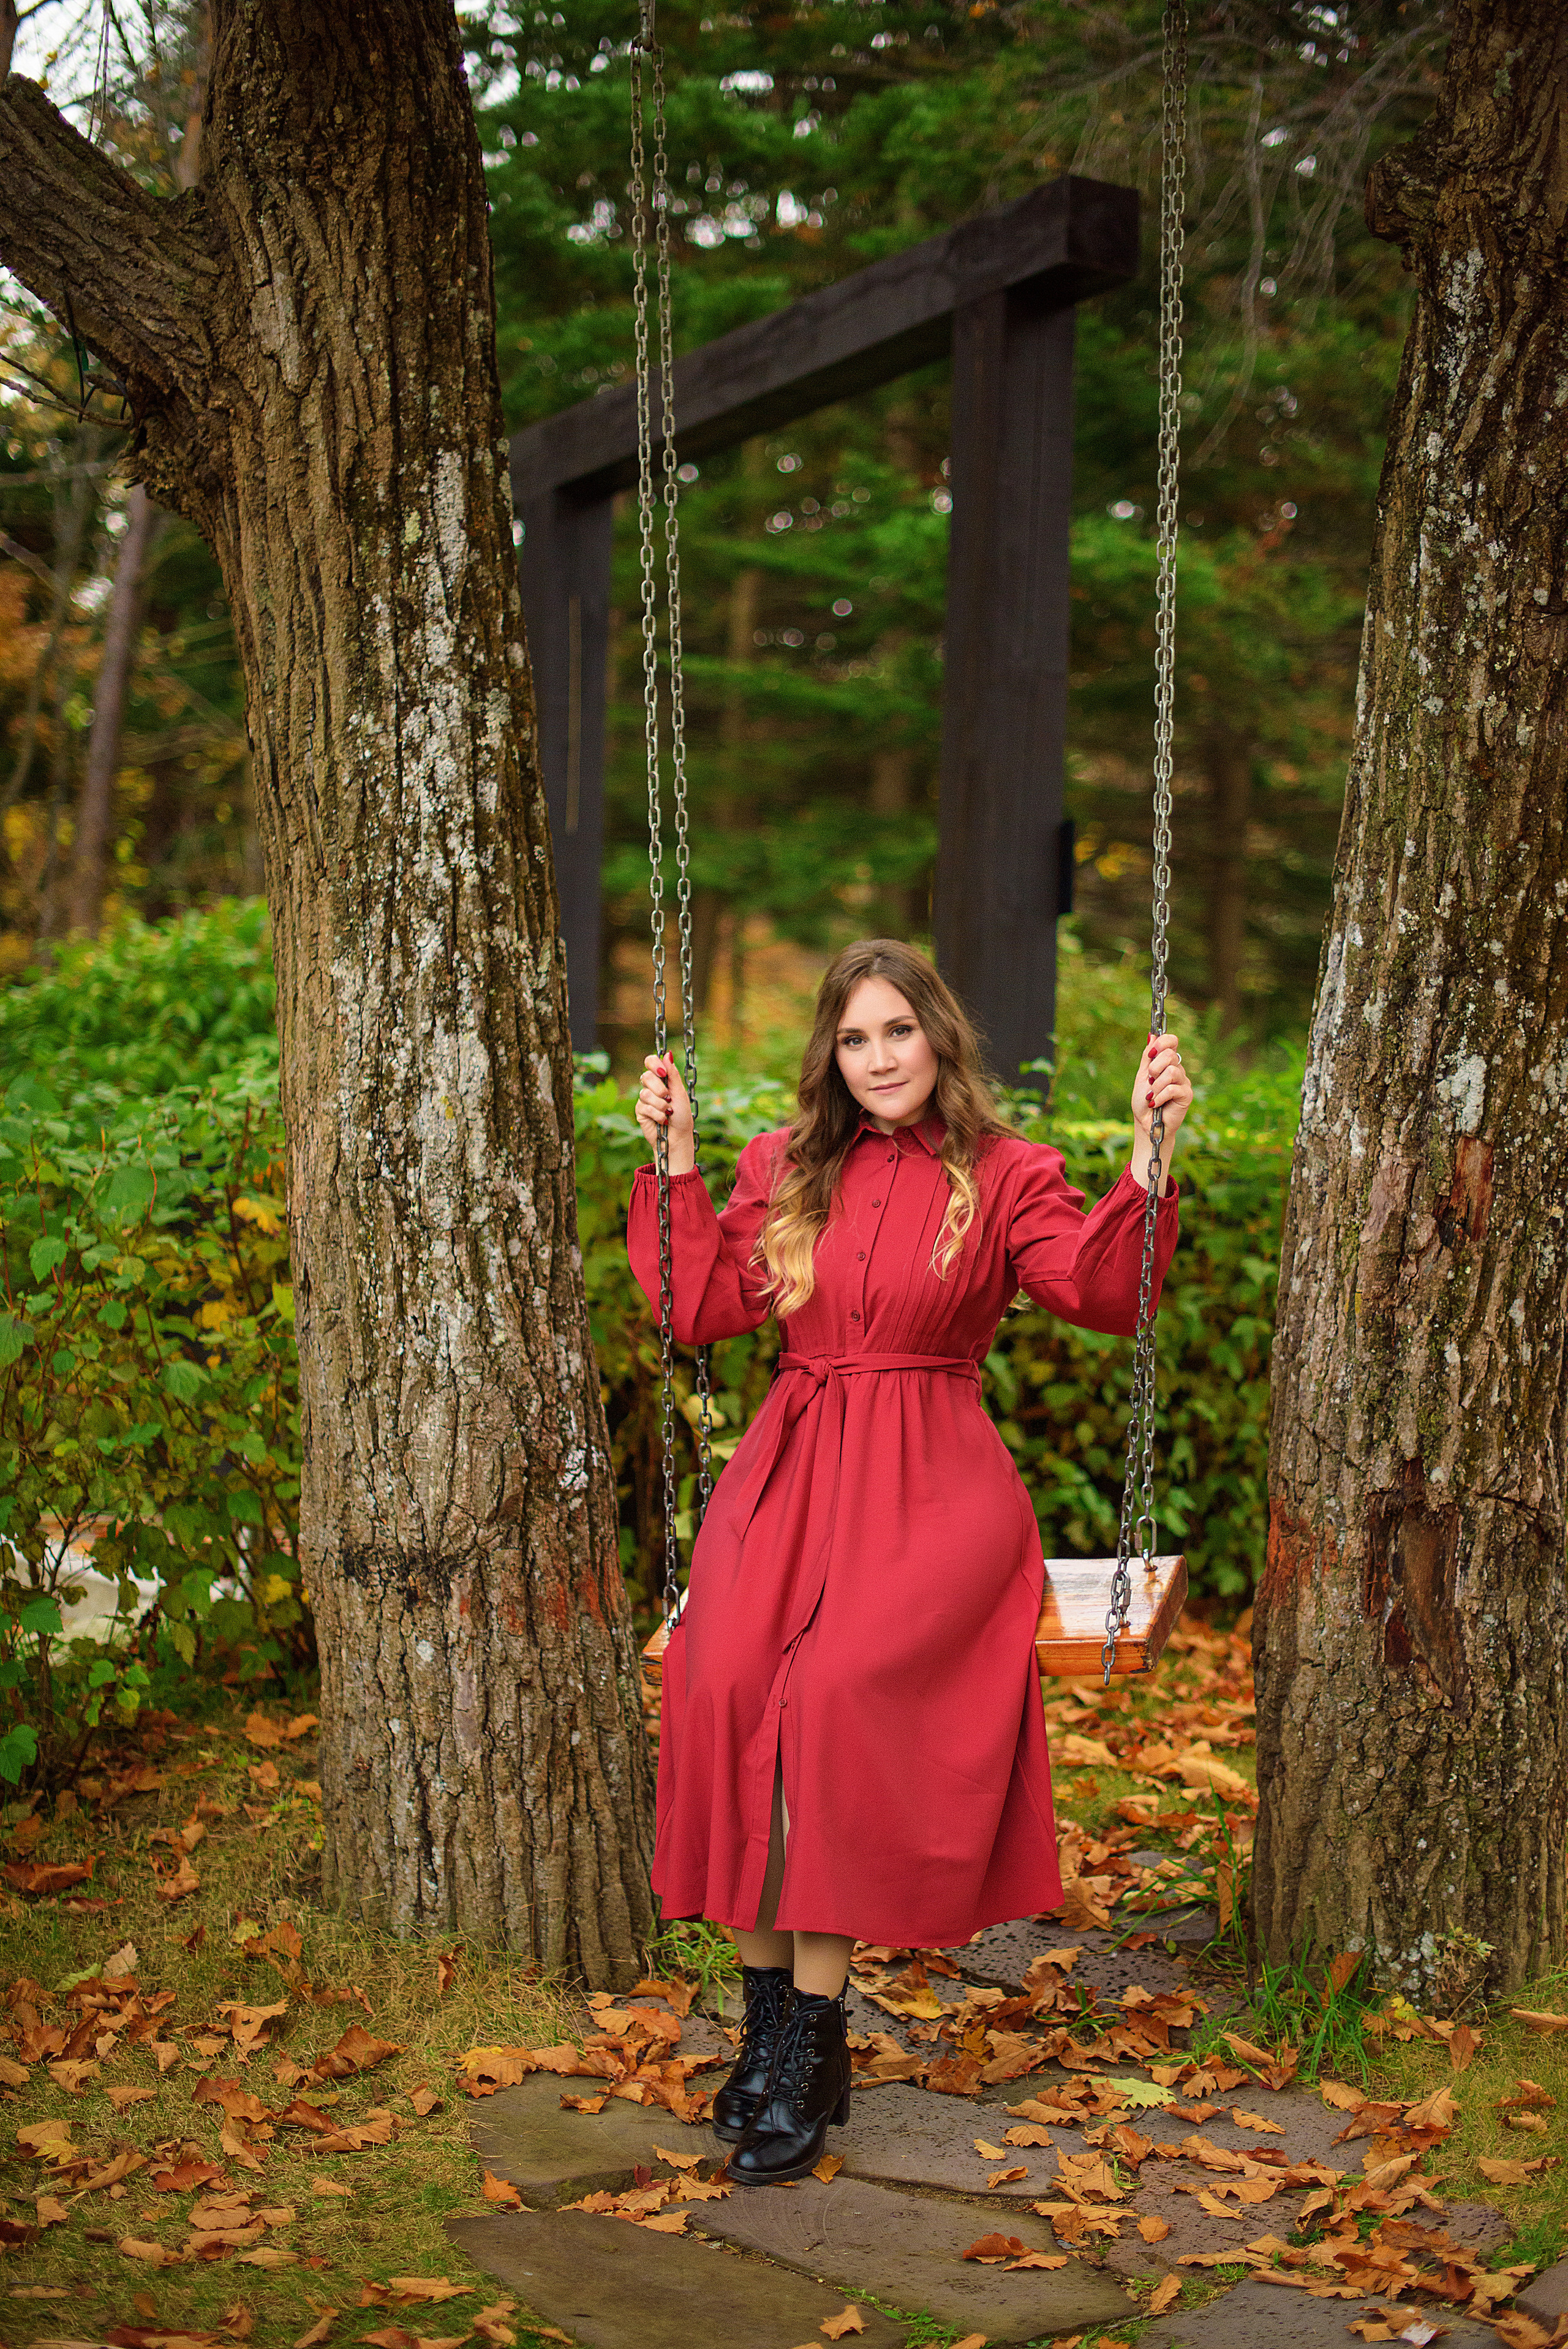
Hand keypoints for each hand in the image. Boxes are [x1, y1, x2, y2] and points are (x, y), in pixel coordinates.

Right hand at [635, 1052, 695, 1175]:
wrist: (678, 1137)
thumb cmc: (682, 1116)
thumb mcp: (680, 1093)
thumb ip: (672, 1074)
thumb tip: (668, 1053)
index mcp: (662, 1079)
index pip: (650, 1062)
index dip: (654, 1064)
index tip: (663, 1072)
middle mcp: (651, 1087)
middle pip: (645, 1076)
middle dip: (659, 1088)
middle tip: (668, 1098)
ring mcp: (644, 1099)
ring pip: (645, 1093)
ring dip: (661, 1105)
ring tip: (668, 1112)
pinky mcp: (640, 1111)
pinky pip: (644, 1107)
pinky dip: (657, 1114)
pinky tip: (663, 1121)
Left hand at [1129, 1032, 1191, 1193]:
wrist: (1146, 1124)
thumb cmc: (1143, 1101)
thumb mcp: (1142, 1076)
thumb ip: (1147, 1056)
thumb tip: (1152, 1034)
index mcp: (1166, 1062)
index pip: (1172, 1041)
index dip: (1162, 1042)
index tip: (1150, 1053)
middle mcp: (1177, 1069)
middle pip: (1171, 1054)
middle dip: (1155, 1068)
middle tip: (1149, 1081)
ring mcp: (1184, 1082)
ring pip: (1172, 1071)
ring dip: (1156, 1085)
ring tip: (1152, 1096)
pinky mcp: (1187, 1095)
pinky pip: (1173, 1088)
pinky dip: (1160, 1096)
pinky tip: (1156, 1104)